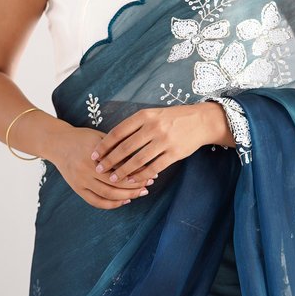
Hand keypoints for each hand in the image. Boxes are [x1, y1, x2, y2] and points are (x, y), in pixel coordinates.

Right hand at [49, 124, 153, 209]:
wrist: (58, 143)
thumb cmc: (83, 138)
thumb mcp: (101, 138)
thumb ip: (117, 149)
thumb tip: (141, 159)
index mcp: (96, 153)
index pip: (122, 165)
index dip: (138, 170)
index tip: (151, 172)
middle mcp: (87, 168)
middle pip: (116, 182)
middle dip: (135, 185)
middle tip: (148, 184)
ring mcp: (81, 180)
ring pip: (108, 194)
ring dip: (126, 196)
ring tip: (139, 193)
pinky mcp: (77, 188)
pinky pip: (96, 201)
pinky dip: (111, 204)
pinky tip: (123, 201)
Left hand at [90, 102, 228, 187]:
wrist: (200, 121)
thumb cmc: (172, 118)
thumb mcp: (152, 114)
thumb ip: (134, 125)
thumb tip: (111, 140)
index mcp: (145, 116)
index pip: (118, 132)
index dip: (104, 145)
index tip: (94, 154)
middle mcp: (153, 127)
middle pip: (125, 147)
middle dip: (109, 160)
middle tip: (99, 169)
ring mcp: (164, 141)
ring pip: (138, 160)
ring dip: (123, 171)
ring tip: (112, 178)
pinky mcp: (174, 153)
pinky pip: (153, 167)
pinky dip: (140, 175)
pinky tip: (132, 180)